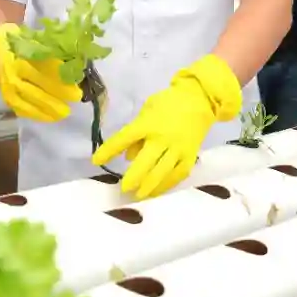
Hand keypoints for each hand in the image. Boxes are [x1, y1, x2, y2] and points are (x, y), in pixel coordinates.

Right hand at [0, 24, 82, 122]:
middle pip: (38, 82)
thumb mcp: (34, 41)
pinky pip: (22, 108)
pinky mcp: (7, 97)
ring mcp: (8, 85)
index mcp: (22, 52)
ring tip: (64, 112)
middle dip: (58, 91)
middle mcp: (14, 69)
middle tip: (76, 97)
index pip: (43, 63)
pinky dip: (37, 113)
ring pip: (30, 98)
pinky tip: (51, 117)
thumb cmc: (20, 43)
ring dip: (48, 106)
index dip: (60, 71)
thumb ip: (50, 50)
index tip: (76, 77)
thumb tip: (74, 60)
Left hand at [93, 55, 241, 198]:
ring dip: (149, 186)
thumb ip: (136, 134)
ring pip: (162, 172)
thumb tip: (127, 156)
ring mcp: (178, 148)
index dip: (109, 150)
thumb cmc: (168, 103)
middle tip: (124, 189)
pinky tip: (157, 192)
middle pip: (146, 162)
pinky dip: (166, 185)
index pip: (124, 138)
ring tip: (139, 195)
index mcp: (148, 123)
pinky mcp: (190, 156)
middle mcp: (163, 138)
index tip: (96, 161)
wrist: (200, 100)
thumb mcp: (147, 111)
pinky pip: (177, 175)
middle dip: (133, 177)